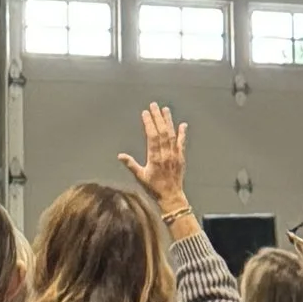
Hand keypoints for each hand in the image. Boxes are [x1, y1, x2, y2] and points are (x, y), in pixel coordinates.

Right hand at [121, 104, 189, 218]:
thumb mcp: (140, 176)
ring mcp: (174, 155)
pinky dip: (182, 133)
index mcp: (155, 157)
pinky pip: (182, 143)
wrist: (171, 197)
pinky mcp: (181, 158)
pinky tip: (182, 125)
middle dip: (158, 117)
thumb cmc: (154, 188)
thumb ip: (131, 164)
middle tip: (154, 105)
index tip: (146, 113)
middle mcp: (165, 154)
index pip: (152, 136)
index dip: (149, 123)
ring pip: (172, 135)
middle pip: (162, 132)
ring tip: (165, 109)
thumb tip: (120, 155)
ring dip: (168, 121)